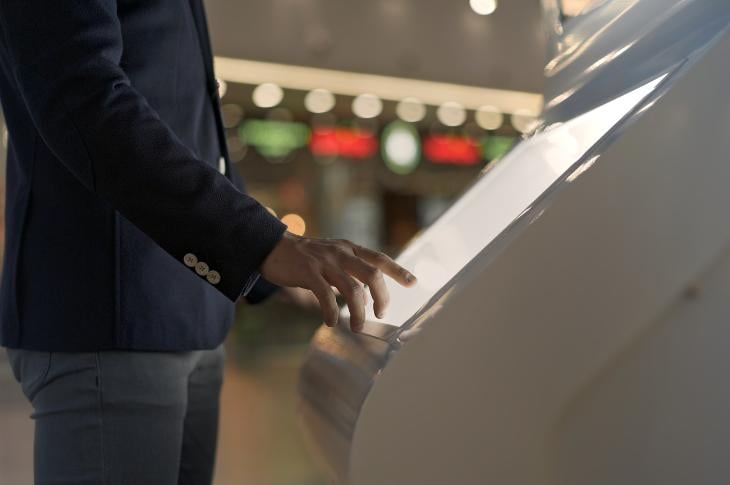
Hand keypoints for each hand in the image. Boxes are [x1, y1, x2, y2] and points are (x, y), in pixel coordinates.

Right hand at [260, 232, 416, 331]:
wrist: (272, 246)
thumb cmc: (305, 256)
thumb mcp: (332, 254)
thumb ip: (350, 267)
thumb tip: (367, 291)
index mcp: (349, 248)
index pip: (379, 258)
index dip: (397, 270)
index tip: (412, 283)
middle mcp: (341, 253)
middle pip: (372, 275)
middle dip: (381, 298)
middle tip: (380, 313)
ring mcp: (325, 261)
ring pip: (352, 289)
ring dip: (359, 312)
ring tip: (357, 327)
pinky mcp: (308, 271)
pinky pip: (325, 295)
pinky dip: (331, 312)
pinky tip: (331, 322)